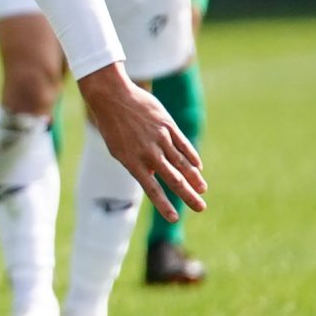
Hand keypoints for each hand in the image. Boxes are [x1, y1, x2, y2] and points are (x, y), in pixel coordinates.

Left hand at [76, 65, 205, 218]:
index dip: (163, 204)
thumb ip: (137, 163)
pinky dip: (191, 157)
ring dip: (194, 178)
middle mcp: (148, 152)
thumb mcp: (118, 148)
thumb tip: (154, 176)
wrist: (112, 96)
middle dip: (187, 194)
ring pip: (182, 162)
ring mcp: (160, 138)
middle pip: (173, 178)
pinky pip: (183, 145)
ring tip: (203, 190)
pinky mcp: (168, 125)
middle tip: (201, 208)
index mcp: (132, 160)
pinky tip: (198, 167)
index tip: (174, 218)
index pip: (151, 188)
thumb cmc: (112, 125)